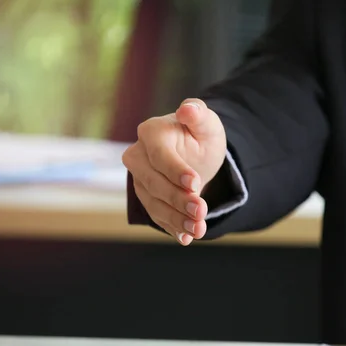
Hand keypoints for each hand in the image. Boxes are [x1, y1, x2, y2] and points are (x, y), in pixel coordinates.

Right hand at [122, 99, 226, 244]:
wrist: (196, 154)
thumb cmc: (200, 135)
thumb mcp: (207, 124)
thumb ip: (199, 114)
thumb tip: (188, 108)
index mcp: (151, 132)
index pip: (160, 155)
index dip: (176, 171)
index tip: (195, 184)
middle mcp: (138, 156)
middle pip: (154, 183)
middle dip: (179, 199)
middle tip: (202, 211)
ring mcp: (139, 179)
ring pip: (154, 203)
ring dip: (177, 219)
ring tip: (199, 229)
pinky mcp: (145, 197)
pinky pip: (157, 215)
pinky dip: (172, 227)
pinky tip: (186, 237)